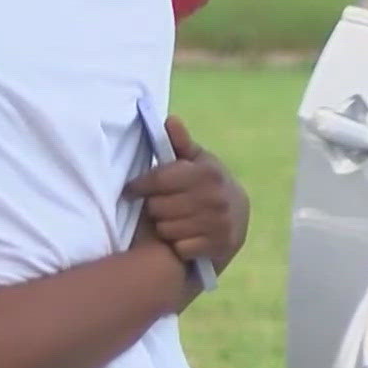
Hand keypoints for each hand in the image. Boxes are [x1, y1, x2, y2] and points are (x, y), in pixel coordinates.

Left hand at [123, 116, 248, 272]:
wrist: (238, 216)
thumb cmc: (207, 183)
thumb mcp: (198, 160)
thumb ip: (180, 143)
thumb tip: (170, 119)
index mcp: (207, 173)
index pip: (160, 180)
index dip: (139, 185)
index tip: (130, 190)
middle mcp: (215, 198)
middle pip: (158, 207)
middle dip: (154, 207)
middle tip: (158, 206)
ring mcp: (218, 223)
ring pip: (166, 229)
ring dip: (164, 226)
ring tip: (171, 220)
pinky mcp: (219, 246)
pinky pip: (179, 248)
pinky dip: (177, 244)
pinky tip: (184, 236)